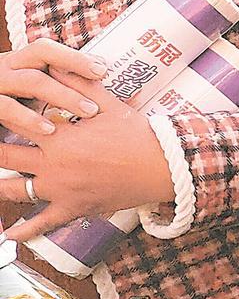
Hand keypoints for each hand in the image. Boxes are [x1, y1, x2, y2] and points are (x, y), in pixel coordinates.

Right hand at [0, 40, 108, 143]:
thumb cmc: (7, 108)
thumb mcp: (28, 94)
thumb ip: (54, 86)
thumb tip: (99, 80)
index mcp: (17, 61)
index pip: (45, 48)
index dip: (74, 56)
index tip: (103, 71)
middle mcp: (5, 66)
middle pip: (41, 58)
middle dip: (74, 70)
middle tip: (102, 95)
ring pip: (30, 80)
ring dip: (62, 95)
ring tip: (88, 111)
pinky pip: (6, 106)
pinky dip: (29, 118)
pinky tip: (50, 130)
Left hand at [0, 76, 173, 240]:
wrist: (162, 167)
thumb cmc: (137, 134)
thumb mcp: (108, 104)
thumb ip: (78, 83)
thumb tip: (54, 64)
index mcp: (59, 136)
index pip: (14, 121)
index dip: (0, 114)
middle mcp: (53, 164)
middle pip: (4, 156)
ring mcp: (61, 190)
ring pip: (14, 190)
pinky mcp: (74, 208)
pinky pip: (43, 223)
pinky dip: (24, 231)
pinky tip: (10, 234)